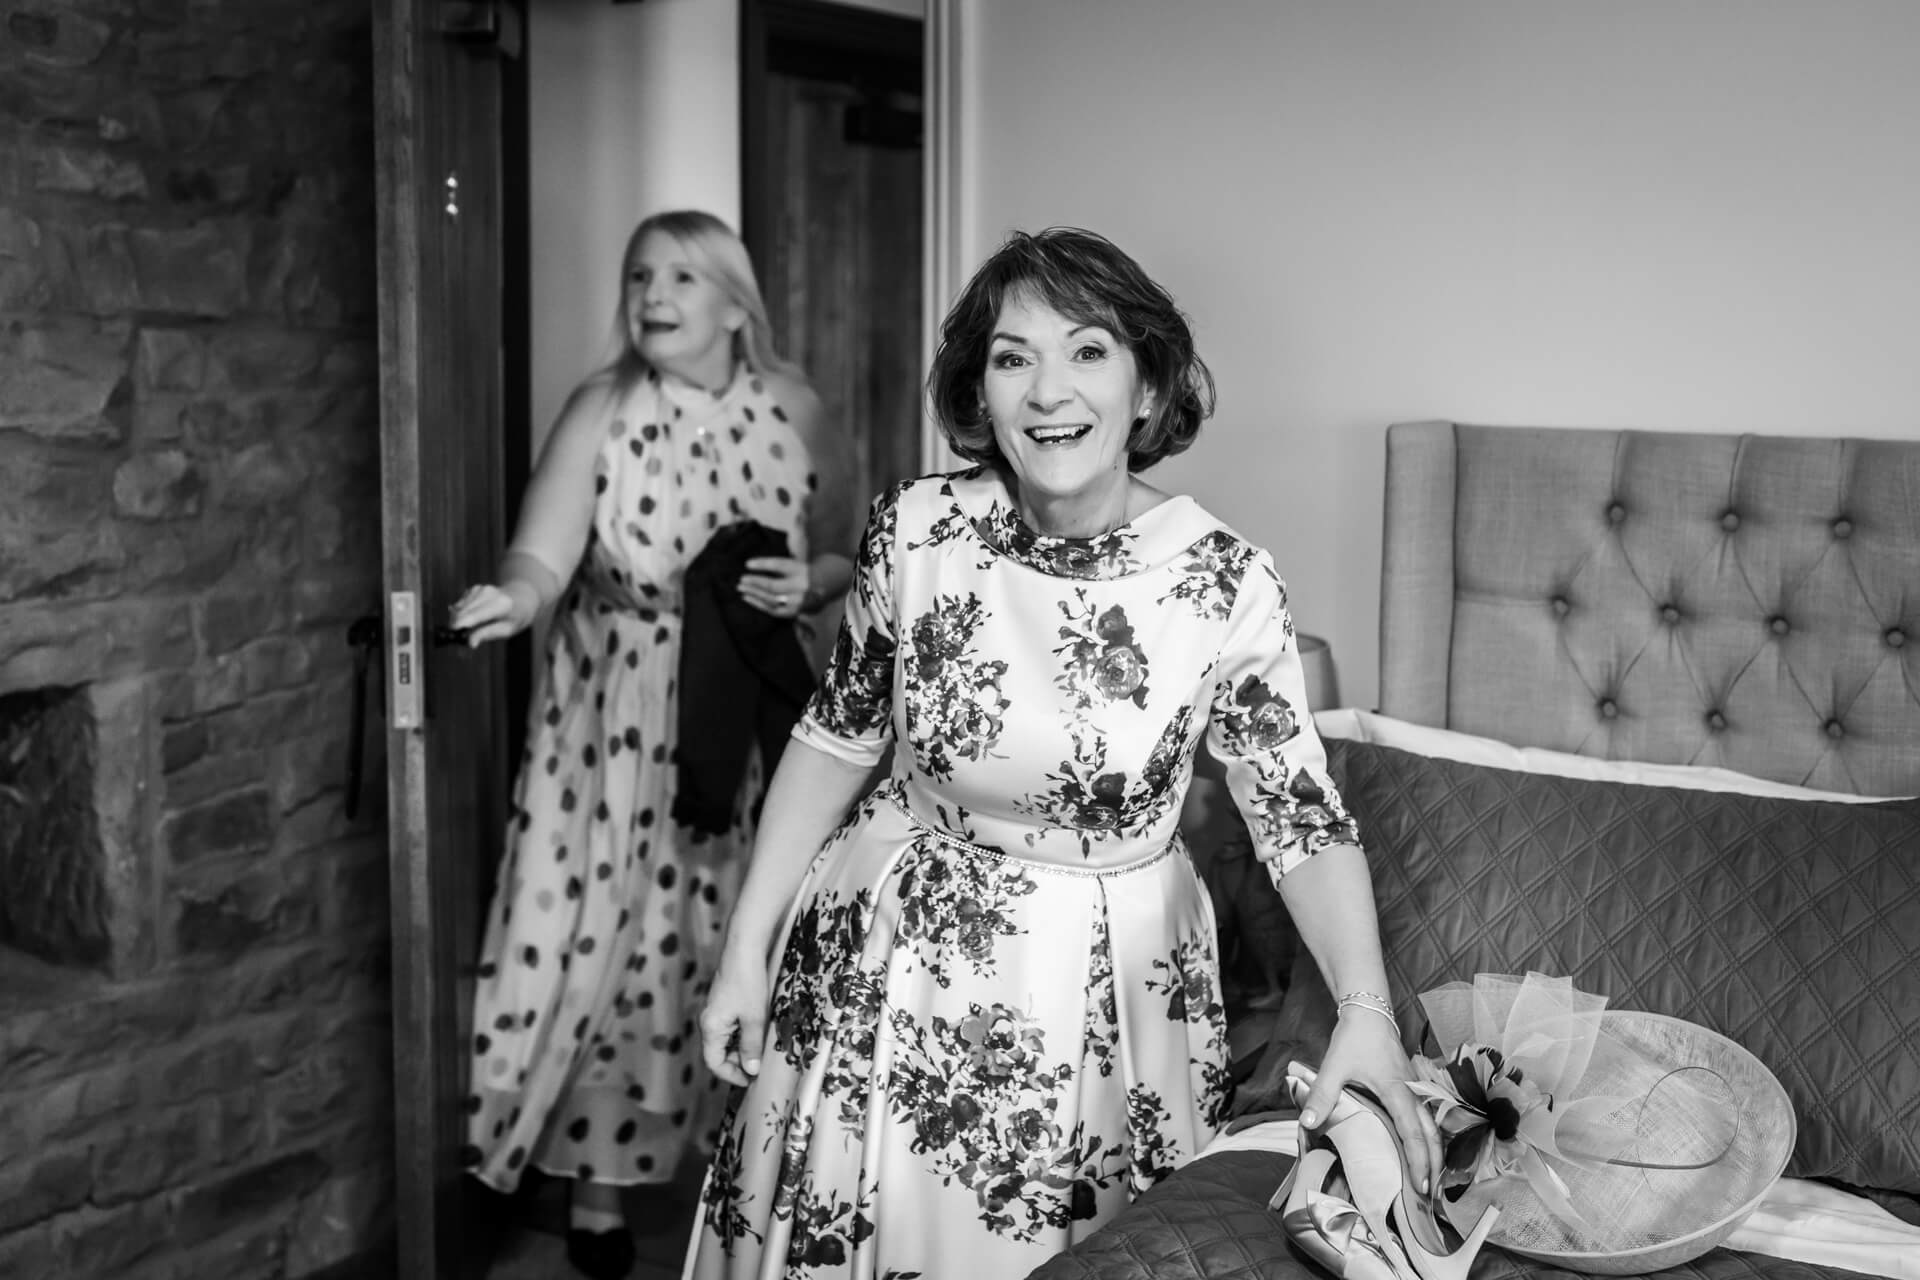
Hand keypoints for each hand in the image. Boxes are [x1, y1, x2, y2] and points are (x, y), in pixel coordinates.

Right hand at [449, 581, 537, 645]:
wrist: (521, 597)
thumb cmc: (515, 617)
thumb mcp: (508, 629)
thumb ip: (488, 634)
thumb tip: (470, 643)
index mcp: (501, 605)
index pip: (476, 614)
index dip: (461, 623)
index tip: (452, 630)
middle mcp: (488, 593)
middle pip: (463, 611)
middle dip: (457, 625)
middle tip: (458, 638)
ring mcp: (480, 589)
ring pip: (459, 609)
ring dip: (459, 621)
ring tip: (469, 629)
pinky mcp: (473, 589)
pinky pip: (460, 605)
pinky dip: (462, 614)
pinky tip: (473, 617)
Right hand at [698, 959, 770, 1086]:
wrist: (744, 948)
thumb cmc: (747, 982)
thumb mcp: (754, 1018)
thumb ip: (751, 1046)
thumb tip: (751, 1071)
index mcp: (710, 1028)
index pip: (714, 1063)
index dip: (732, 1075)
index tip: (752, 1079)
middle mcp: (708, 1022)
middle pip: (718, 1053)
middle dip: (738, 1063)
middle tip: (760, 1066)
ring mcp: (716, 1012)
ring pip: (726, 1040)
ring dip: (742, 1048)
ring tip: (762, 1049)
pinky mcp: (724, 1003)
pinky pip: (730, 1027)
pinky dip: (742, 1034)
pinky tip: (759, 1031)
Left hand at [738, 555, 808, 618]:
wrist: (825, 585)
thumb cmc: (801, 572)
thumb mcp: (794, 564)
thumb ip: (776, 566)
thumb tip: (750, 566)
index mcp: (801, 570)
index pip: (779, 565)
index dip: (762, 564)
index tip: (747, 564)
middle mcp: (801, 586)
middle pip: (773, 585)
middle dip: (755, 582)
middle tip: (741, 579)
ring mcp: (798, 601)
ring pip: (771, 599)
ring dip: (754, 594)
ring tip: (741, 588)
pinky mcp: (794, 612)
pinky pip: (773, 610)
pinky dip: (758, 604)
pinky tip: (748, 598)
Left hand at [1298, 1009, 1442, 1200]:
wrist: (1369, 1012)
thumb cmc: (1353, 1039)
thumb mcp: (1333, 1066)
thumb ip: (1322, 1094)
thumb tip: (1308, 1122)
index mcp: (1397, 1091)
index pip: (1412, 1133)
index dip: (1418, 1160)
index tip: (1420, 1185)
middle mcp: (1412, 1093)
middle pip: (1432, 1134)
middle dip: (1434, 1165)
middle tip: (1430, 1195)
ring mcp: (1415, 1089)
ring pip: (1433, 1126)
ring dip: (1435, 1153)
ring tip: (1431, 1179)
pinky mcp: (1412, 1087)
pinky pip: (1427, 1117)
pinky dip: (1430, 1138)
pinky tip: (1424, 1150)